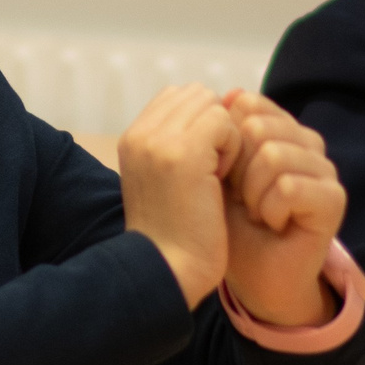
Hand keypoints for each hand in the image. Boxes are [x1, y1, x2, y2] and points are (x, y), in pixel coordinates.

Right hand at [119, 83, 241, 306]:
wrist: (168, 270)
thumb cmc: (175, 234)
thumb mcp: (165, 180)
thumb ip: (177, 142)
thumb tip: (215, 108)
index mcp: (132, 139)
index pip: (177, 97)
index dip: (201, 122)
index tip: (204, 162)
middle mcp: (140, 134)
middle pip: (196, 94)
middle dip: (214, 124)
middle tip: (214, 168)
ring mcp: (159, 141)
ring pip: (211, 104)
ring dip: (225, 136)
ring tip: (217, 174)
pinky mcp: (184, 152)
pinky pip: (225, 123)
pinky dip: (233, 148)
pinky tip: (221, 180)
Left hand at [218, 92, 345, 327]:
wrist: (252, 276)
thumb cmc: (232, 224)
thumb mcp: (217, 172)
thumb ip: (224, 134)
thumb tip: (231, 92)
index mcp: (279, 129)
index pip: (249, 103)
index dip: (224, 139)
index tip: (222, 173)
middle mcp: (306, 143)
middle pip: (258, 125)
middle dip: (235, 167)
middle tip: (240, 198)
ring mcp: (324, 169)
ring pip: (273, 154)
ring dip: (251, 192)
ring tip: (255, 212)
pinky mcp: (334, 198)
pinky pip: (289, 186)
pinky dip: (269, 209)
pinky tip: (272, 223)